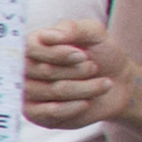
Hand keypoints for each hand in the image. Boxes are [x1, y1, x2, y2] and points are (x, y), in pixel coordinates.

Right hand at [22, 22, 137, 134]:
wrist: (117, 85)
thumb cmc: (101, 55)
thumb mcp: (94, 34)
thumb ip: (73, 28)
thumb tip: (50, 35)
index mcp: (33, 45)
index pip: (31, 48)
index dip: (57, 53)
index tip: (82, 55)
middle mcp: (24, 68)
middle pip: (45, 70)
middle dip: (77, 70)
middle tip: (93, 67)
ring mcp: (27, 92)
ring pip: (53, 90)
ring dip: (84, 88)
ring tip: (102, 84)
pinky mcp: (34, 114)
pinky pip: (51, 111)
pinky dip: (74, 107)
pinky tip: (87, 102)